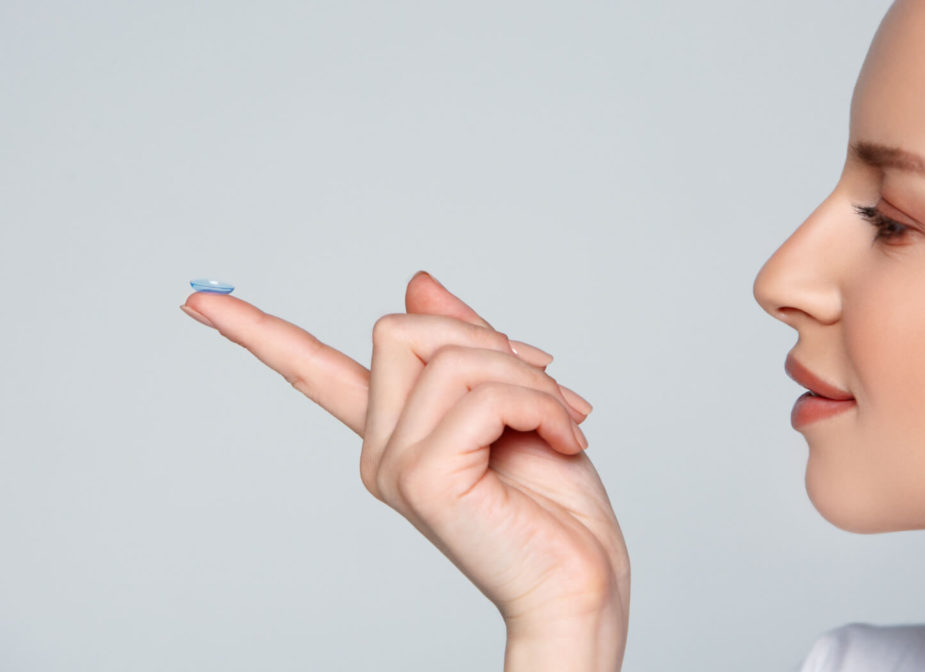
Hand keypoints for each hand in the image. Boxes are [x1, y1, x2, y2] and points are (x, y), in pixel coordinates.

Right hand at [180, 272, 629, 670]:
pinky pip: (480, 395)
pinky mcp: (421, 480)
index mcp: (397, 432)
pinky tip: (564, 441)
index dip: (256, 331)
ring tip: (564, 423)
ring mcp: (394, 466)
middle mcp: (382, 450)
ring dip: (530, 380)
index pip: (314, 372)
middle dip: (489, 342)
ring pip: (450, 357)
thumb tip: (417, 280)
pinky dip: (540, 406)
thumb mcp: (515, 401)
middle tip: (547, 388)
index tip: (197, 299)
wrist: (583, 582)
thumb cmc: (556, 505)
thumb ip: (463, 343)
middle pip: (400, 328)